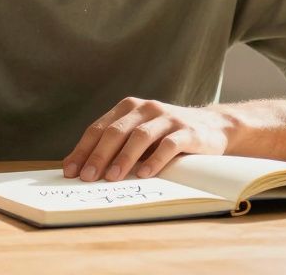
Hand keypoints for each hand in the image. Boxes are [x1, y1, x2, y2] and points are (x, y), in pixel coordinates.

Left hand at [62, 97, 229, 181]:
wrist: (213, 126)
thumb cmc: (167, 135)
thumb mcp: (139, 135)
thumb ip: (117, 145)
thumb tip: (84, 169)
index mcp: (128, 108)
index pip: (99, 128)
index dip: (83, 149)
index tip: (71, 170)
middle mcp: (146, 108)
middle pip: (116, 131)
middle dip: (99, 155)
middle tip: (88, 177)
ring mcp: (168, 118)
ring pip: (140, 136)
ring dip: (124, 158)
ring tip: (112, 178)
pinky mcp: (188, 131)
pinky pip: (169, 145)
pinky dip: (155, 159)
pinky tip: (145, 174)